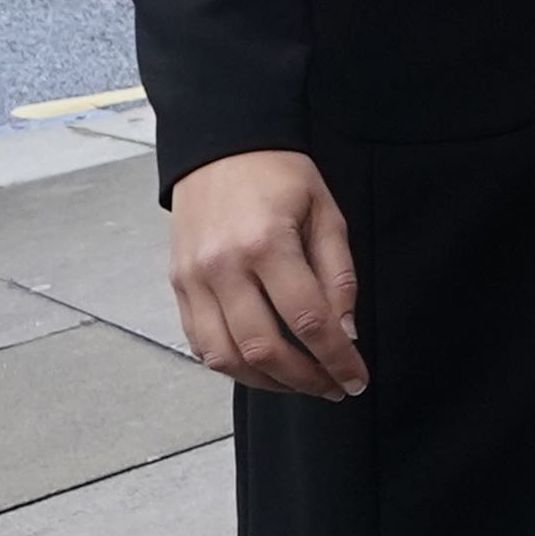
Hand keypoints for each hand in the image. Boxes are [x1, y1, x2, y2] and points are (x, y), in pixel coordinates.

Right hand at [168, 150, 365, 400]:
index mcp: (267, 243)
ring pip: (226, 358)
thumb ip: (338, 273)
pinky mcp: (178, 287)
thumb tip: (345, 331)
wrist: (221, 147)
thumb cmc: (279, 174)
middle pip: (265, 348)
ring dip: (268, 382)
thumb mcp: (325, 211)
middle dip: (306, 379)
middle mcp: (223, 267)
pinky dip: (233, 366)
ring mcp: (194, 280)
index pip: (308, 320)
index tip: (356, 378)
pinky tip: (263, 368)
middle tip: (334, 388)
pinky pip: (201, 345)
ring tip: (302, 384)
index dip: (337, 358)